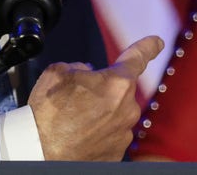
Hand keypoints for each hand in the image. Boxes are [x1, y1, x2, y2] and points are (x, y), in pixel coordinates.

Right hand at [29, 35, 163, 160]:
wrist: (40, 153)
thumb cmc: (48, 115)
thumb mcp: (58, 72)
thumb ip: (80, 67)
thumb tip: (87, 73)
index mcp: (117, 83)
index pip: (138, 57)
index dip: (148, 47)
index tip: (156, 43)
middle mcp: (127, 108)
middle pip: (120, 90)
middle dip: (103, 90)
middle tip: (78, 99)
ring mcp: (123, 133)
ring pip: (115, 114)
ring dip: (99, 114)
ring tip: (73, 121)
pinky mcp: (117, 153)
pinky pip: (110, 135)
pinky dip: (97, 134)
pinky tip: (79, 135)